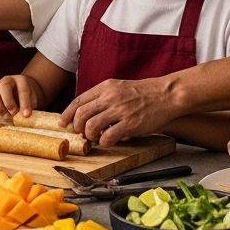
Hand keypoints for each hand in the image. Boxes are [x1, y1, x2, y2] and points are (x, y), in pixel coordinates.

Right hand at [0, 75, 44, 117]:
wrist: (19, 93)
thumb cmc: (27, 100)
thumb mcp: (32, 102)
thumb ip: (28, 109)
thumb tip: (24, 120)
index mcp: (22, 81)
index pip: (23, 90)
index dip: (25, 103)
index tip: (27, 115)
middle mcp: (8, 80)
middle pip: (5, 86)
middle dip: (9, 102)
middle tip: (13, 114)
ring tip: (5, 116)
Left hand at [60, 77, 175, 146]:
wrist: (167, 95)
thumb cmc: (144, 93)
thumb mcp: (119, 87)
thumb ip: (103, 97)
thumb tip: (87, 113)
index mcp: (106, 87)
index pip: (78, 100)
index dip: (67, 114)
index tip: (63, 123)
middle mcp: (110, 97)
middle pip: (81, 114)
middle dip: (78, 127)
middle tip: (83, 133)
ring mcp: (120, 110)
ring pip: (91, 126)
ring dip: (90, 136)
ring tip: (96, 137)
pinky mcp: (130, 124)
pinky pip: (107, 137)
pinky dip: (104, 142)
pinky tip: (108, 141)